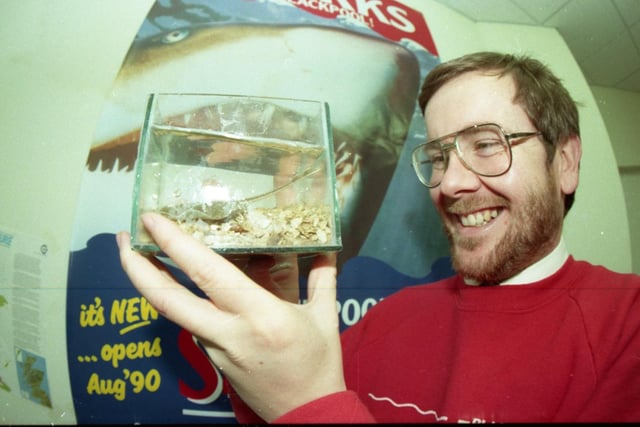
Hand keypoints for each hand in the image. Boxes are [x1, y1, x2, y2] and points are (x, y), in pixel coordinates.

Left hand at [116, 213, 344, 420]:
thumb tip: (326, 249)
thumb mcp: (324, 318)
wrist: (306, 413)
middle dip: (136, 267)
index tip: (152, 219)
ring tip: (142, 253)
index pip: (206, 273)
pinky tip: (180, 283)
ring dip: (151, 282)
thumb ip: (323, 279)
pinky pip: (191, 322)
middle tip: (122, 237)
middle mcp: (229, 332)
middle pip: (167, 300)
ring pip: (173, 312)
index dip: (175, 243)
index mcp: (260, 316)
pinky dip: (178, 298)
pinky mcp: (213, 359)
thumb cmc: (318, 365)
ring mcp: (215, 349)